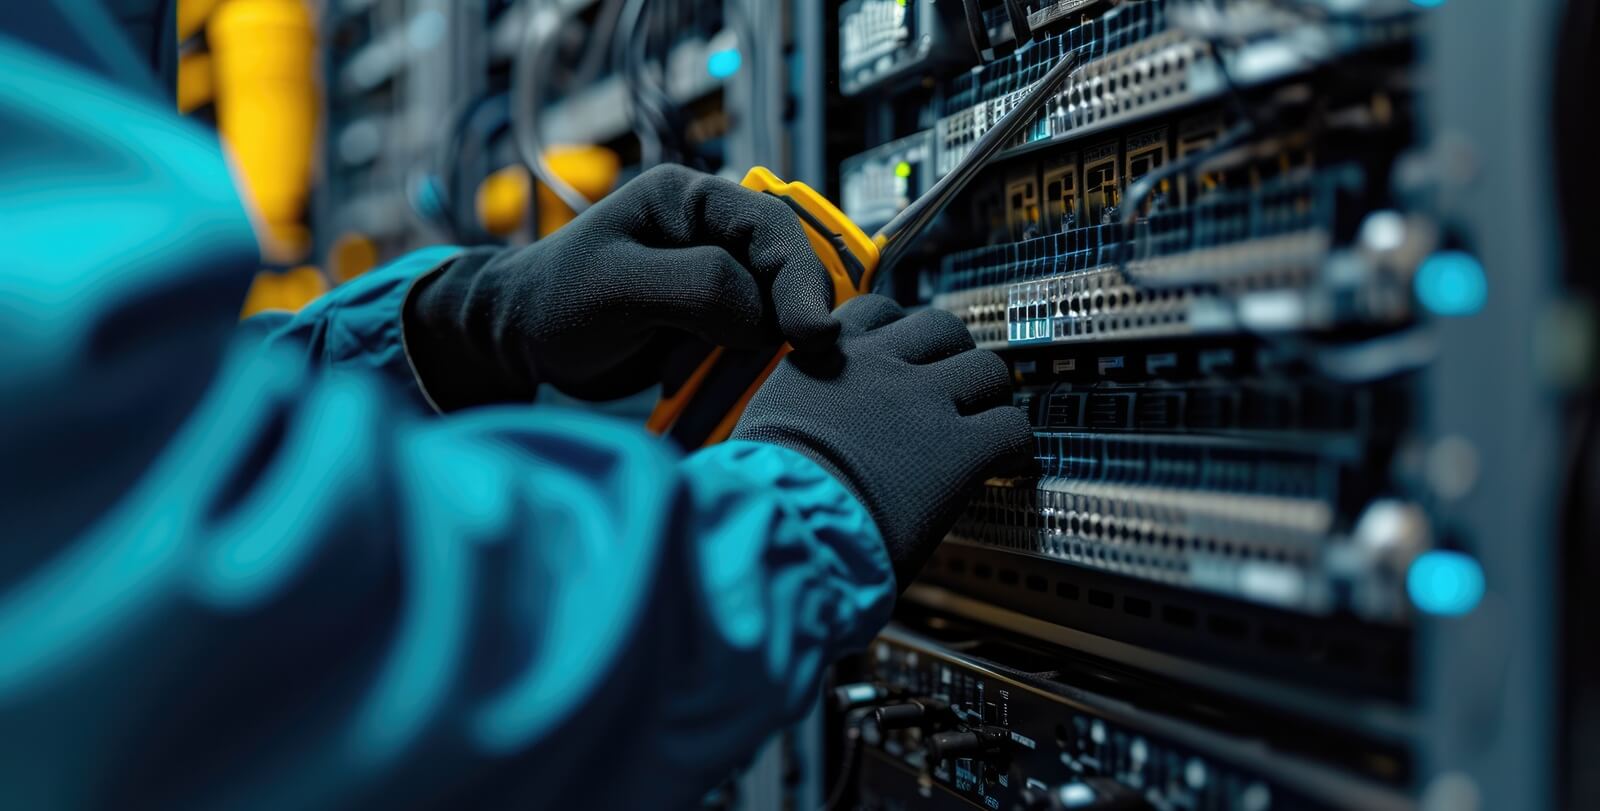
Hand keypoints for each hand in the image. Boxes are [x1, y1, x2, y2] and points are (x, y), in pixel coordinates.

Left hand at [404, 164, 838, 407]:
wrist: (519, 342)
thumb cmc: (553, 301)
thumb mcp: (619, 285)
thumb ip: (697, 285)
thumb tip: (764, 315)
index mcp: (692, 200)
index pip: (774, 229)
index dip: (802, 278)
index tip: (814, 334)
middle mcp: (713, 237)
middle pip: (787, 275)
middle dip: (791, 322)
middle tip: (794, 368)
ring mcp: (716, 284)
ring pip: (775, 320)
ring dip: (759, 360)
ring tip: (707, 382)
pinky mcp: (712, 328)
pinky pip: (751, 353)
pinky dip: (738, 379)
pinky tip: (696, 389)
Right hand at [731, 295, 1036, 588]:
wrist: (778, 530)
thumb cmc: (759, 498)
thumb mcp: (766, 429)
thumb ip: (801, 412)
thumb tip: (811, 436)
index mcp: (823, 358)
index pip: (876, 312)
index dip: (901, 335)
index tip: (908, 359)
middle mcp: (875, 365)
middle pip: (942, 328)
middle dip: (954, 357)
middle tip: (957, 393)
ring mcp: (923, 401)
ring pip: (987, 369)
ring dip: (990, 398)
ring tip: (985, 429)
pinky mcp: (960, 448)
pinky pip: (1014, 428)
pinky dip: (1017, 449)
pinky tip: (1005, 469)